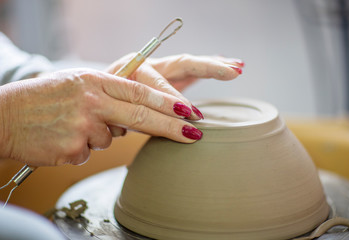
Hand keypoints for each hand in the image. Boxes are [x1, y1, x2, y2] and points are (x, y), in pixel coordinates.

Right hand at [0, 69, 204, 165]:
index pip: (140, 92)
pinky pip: (89, 152)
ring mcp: (83, 126)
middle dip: (172, 127)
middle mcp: (92, 101)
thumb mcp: (77, 83)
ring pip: (111, 139)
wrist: (4, 115)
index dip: (168, 102)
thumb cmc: (42, 99)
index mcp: (95, 80)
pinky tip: (61, 137)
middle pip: (141, 115)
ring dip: (98, 135)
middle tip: (195, 133)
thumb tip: (135, 114)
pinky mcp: (73, 148)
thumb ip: (108, 95)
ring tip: (71, 124)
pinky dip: (80, 147)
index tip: (190, 111)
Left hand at [107, 54, 243, 118]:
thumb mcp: (114, 114)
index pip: (156, 84)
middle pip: (181, 63)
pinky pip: (192, 69)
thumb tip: (136, 127)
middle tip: (231, 73)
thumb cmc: (107, 106)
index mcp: (131, 70)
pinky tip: (231, 65)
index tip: (189, 114)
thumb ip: (127, 118)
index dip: (172, 99)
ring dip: (215, 65)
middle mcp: (148, 65)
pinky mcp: (168, 74)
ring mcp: (160, 68)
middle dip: (207, 68)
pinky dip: (211, 67)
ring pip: (190, 64)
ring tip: (237, 68)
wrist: (101, 94)